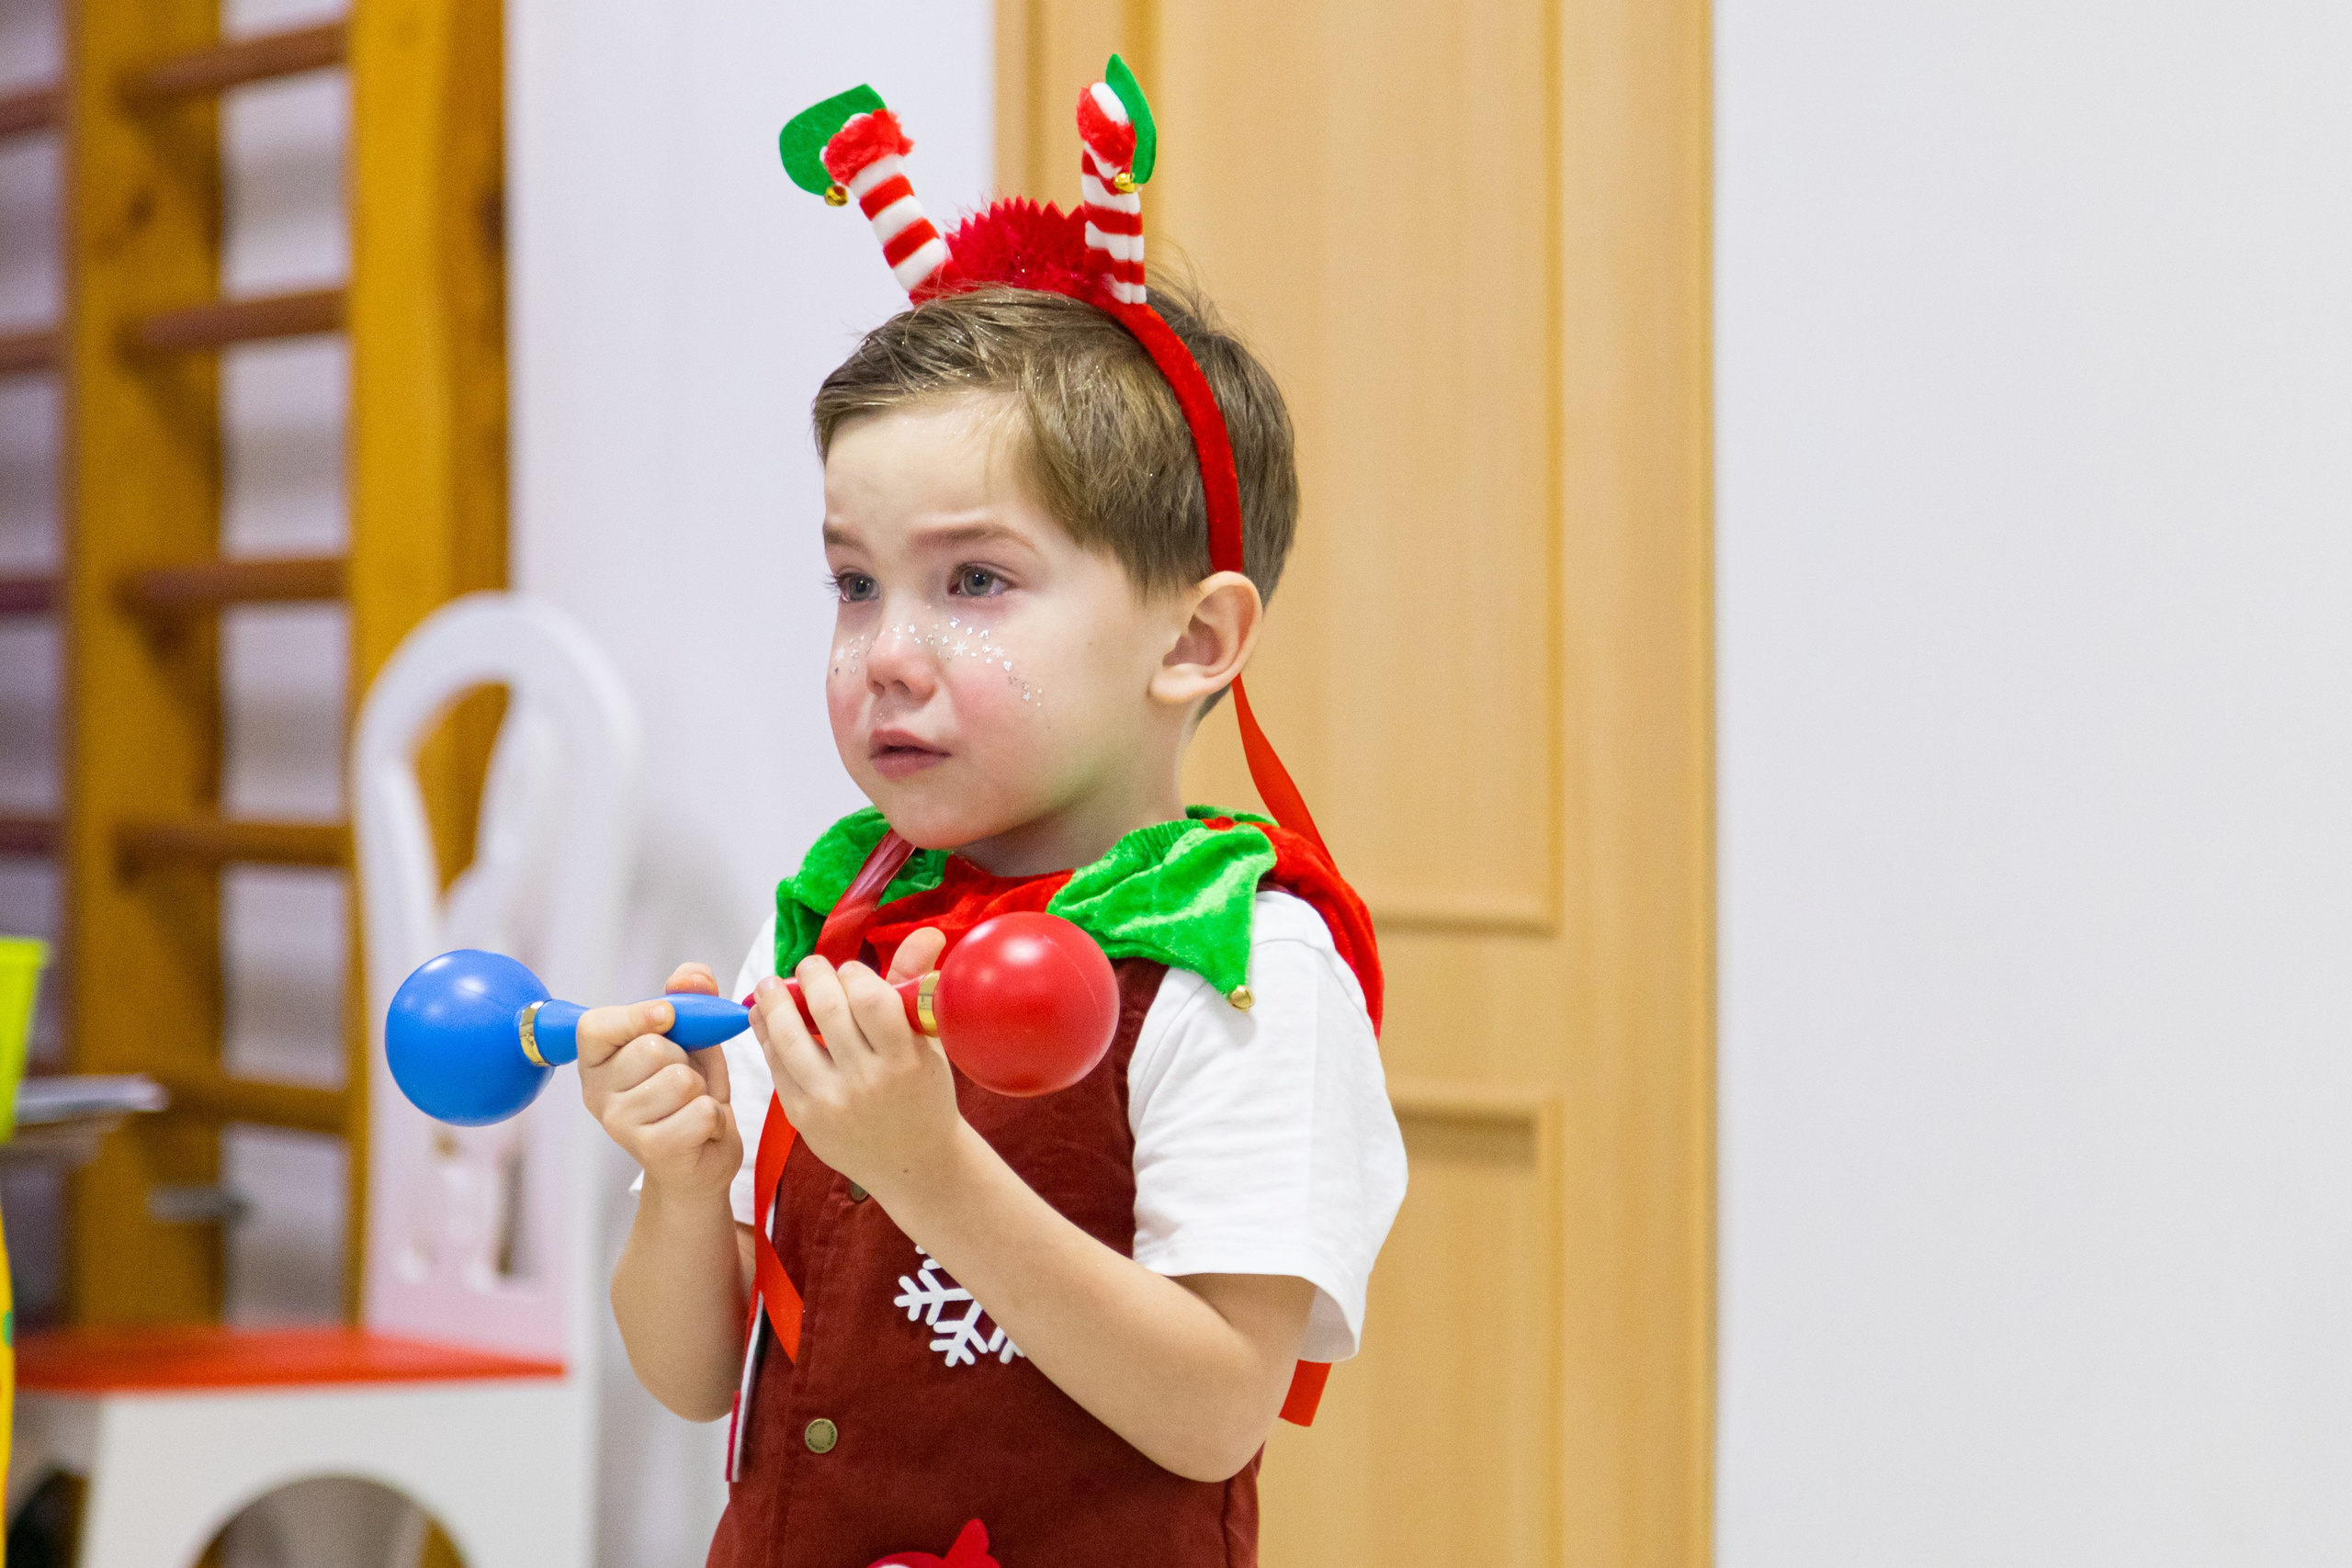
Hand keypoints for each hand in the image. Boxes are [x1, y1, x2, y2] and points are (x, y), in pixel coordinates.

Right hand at [578, 961, 742, 1199]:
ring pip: (680, 1080)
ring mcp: (620, 1125)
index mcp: (597, 1061)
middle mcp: (597, 1094)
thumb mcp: (691, 1039)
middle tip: (684, 1080)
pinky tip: (702, 1129)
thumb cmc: (688, 1094)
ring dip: (702, 1089)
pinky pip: (701, 1111)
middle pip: (651, 1049)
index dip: (633, 1015)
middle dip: (685, 1058)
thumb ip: (691, 999)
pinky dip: (715, 1116)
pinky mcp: (652, 1151)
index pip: (595, 1027)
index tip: (666, 1016)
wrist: (700, 1159)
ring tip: (692, 1105)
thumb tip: (693, 977)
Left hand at [748, 927, 952, 1197]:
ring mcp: (831, 1102)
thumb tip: (925, 932)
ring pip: (790, 1038)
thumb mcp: (928, 1042)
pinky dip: (766, 1035)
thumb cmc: (923, 1093)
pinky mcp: (803, 1118)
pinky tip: (764, 1016)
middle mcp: (866, 1083)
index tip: (849, 971)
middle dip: (811, 977)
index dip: (853, 974)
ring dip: (774, 1002)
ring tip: (771, 984)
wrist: (912, 1162)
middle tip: (809, 966)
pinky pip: (776, 1066)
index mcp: (905, 1060)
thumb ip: (914, 984)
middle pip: (826, 1012)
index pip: (869, 999)